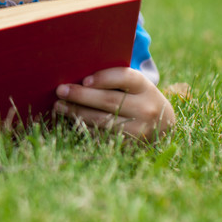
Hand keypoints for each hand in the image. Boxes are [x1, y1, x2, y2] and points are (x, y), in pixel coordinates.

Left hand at [54, 67, 174, 140]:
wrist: (163, 126)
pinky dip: (84, 128)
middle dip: (82, 96)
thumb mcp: (135, 86)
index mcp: (145, 87)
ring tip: (59, 106)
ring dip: (77, 113)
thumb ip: (114, 78)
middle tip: (60, 90)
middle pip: (110, 101)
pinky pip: (102, 137)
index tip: (84, 79)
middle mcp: (146, 108)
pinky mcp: (130, 146)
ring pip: (103, 121)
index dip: (104, 78)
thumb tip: (79, 75)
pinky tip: (69, 121)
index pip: (126, 78)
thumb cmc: (138, 98)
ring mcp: (139, 130)